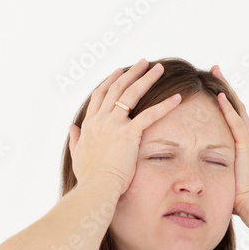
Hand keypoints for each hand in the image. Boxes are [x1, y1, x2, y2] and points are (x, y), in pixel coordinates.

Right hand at [67, 59, 182, 195]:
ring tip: (159, 68)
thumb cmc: (88, 177)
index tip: (119, 71)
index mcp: (89, 124)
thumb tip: (72, 128)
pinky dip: (165, 105)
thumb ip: (75, 139)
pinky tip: (177, 98)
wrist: (96, 187)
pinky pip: (150, 114)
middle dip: (131, 73)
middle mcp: (101, 119)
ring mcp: (114, 124)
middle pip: (116, 88)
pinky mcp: (129, 133)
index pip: (100, 95)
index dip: (110, 81)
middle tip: (143, 62)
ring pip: (131, 94)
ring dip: (147, 78)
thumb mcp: (77, 155)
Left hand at [210, 65, 248, 216]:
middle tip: (214, 68)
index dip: (222, 98)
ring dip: (226, 89)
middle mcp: (247, 137)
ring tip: (216, 71)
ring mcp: (248, 140)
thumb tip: (193, 168)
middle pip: (235, 104)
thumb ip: (211, 167)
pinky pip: (236, 122)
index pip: (232, 114)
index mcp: (242, 143)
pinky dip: (228, 108)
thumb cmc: (237, 197)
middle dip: (224, 86)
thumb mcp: (221, 176)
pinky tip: (219, 94)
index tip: (212, 84)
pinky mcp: (246, 146)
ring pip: (236, 107)